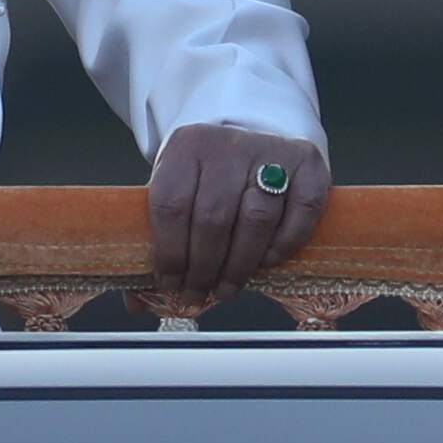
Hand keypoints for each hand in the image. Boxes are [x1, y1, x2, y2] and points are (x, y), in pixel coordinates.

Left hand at [148, 124, 330, 313]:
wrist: (251, 138)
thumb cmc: (208, 176)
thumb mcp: (177, 190)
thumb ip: (159, 239)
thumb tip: (137, 304)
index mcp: (186, 147)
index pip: (171, 205)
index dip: (169, 254)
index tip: (170, 284)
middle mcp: (227, 143)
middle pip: (213, 218)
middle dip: (203, 268)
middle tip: (199, 294)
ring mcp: (270, 149)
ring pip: (256, 219)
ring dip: (240, 265)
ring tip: (228, 287)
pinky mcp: (306, 161)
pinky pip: (301, 211)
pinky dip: (284, 244)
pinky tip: (267, 261)